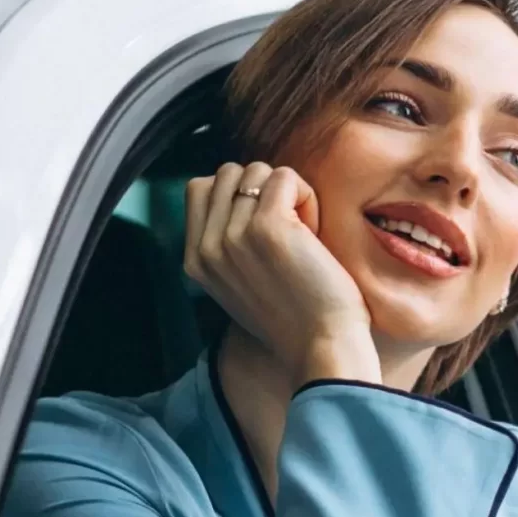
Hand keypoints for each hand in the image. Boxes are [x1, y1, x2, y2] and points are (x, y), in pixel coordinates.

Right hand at [183, 162, 378, 383]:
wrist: (322, 346)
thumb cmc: (296, 315)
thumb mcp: (240, 282)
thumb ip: (228, 242)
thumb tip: (241, 193)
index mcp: (195, 260)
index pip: (198, 188)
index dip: (238, 192)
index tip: (266, 224)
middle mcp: (207, 246)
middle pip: (227, 173)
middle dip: (263, 188)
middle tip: (289, 229)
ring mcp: (232, 234)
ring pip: (256, 170)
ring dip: (287, 192)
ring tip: (302, 233)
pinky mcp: (266, 226)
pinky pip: (285, 177)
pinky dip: (307, 195)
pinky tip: (314, 233)